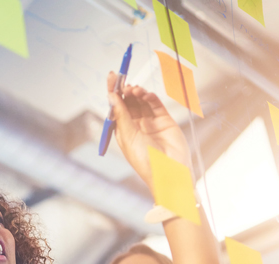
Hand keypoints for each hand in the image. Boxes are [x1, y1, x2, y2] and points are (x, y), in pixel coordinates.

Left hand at [107, 72, 190, 188]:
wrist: (168, 171)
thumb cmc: (144, 160)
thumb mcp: (129, 136)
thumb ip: (122, 115)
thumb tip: (112, 96)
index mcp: (122, 131)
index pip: (116, 107)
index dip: (113, 92)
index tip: (111, 76)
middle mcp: (135, 125)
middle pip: (128, 102)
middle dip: (125, 90)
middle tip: (124, 80)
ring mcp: (150, 122)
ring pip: (142, 101)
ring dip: (137, 93)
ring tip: (135, 89)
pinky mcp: (164, 120)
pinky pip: (156, 105)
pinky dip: (151, 97)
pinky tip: (146, 94)